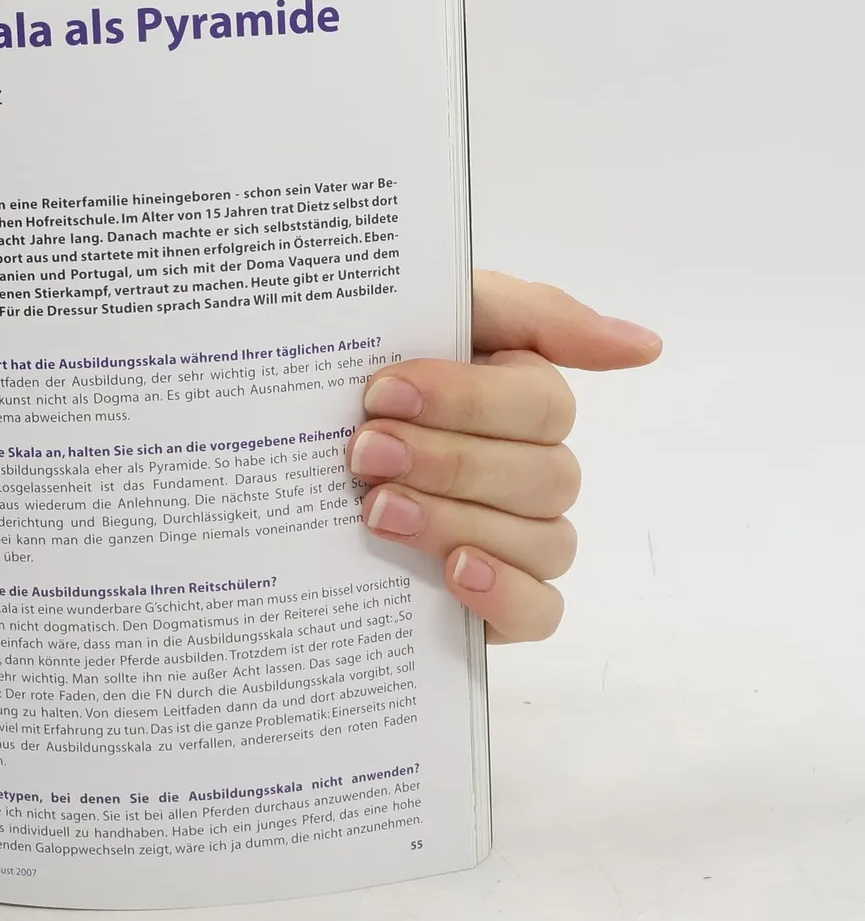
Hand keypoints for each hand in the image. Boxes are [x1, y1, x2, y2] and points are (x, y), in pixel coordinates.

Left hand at [348, 272, 661, 642]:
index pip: (541, 405)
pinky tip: (453, 573)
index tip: (380, 392)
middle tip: (362, 453)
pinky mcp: (495, 600)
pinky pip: (540, 612)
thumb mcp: (434, 309)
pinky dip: (504, 594)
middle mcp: (532, 468)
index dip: (466, 400)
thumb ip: (536, 315)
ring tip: (376, 511)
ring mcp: (518, 537)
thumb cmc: (363, 357)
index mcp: (522, 396)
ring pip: (543, 541)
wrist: (277, 423)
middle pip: (543, 476)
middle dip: (447, 460)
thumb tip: (644, 345)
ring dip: (458, 521)